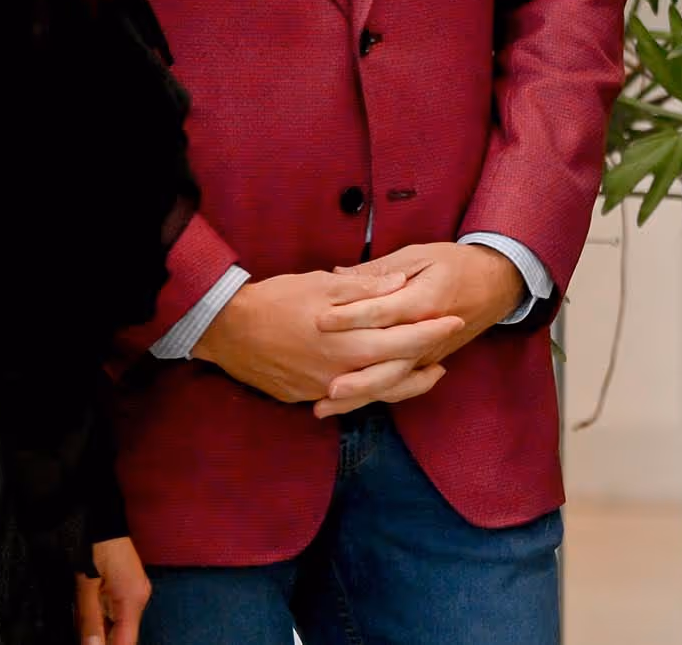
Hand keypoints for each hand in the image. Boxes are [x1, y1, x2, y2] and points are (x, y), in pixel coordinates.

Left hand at [75, 537, 148, 644]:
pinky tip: (87, 619)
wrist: (100, 520)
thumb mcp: (86, 587)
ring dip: (100, 633)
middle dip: (102, 642)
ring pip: (119, 626)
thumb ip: (90, 620)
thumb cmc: (93, 549)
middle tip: (82, 634)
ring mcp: (136, 593)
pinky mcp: (128, 588)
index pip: (126, 642)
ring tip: (83, 623)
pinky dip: (102, 621)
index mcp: (132, 600)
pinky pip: (116, 614)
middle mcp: (139, 599)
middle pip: (124, 636)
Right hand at [192, 267, 463, 405]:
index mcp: (347, 341)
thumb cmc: (276, 300)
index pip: (402, 340)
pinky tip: (383, 380)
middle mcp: (339, 372)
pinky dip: (371, 389)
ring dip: (405, 383)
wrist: (227, 330)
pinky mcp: (305, 396)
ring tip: (428, 373)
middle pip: (395, 372)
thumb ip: (365, 288)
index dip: (431, 331)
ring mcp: (322, 389)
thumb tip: (401, 283)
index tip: (454, 320)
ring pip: (374, 393)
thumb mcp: (323, 285)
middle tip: (448, 349)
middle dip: (427, 359)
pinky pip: (348, 397)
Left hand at [312, 242, 525, 416]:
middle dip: (357, 377)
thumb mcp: (419, 255)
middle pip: (390, 361)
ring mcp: (430, 353)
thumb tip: (338, 275)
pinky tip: (346, 405)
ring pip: (394, 380)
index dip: (350, 316)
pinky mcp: (428, 362)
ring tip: (326, 405)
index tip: (319, 321)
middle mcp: (429, 334)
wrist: (497, 284)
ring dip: (360, 396)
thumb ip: (380, 269)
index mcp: (425, 300)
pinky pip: (401, 385)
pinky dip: (374, 397)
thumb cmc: (456, 264)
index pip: (384, 312)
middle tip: (324, 386)